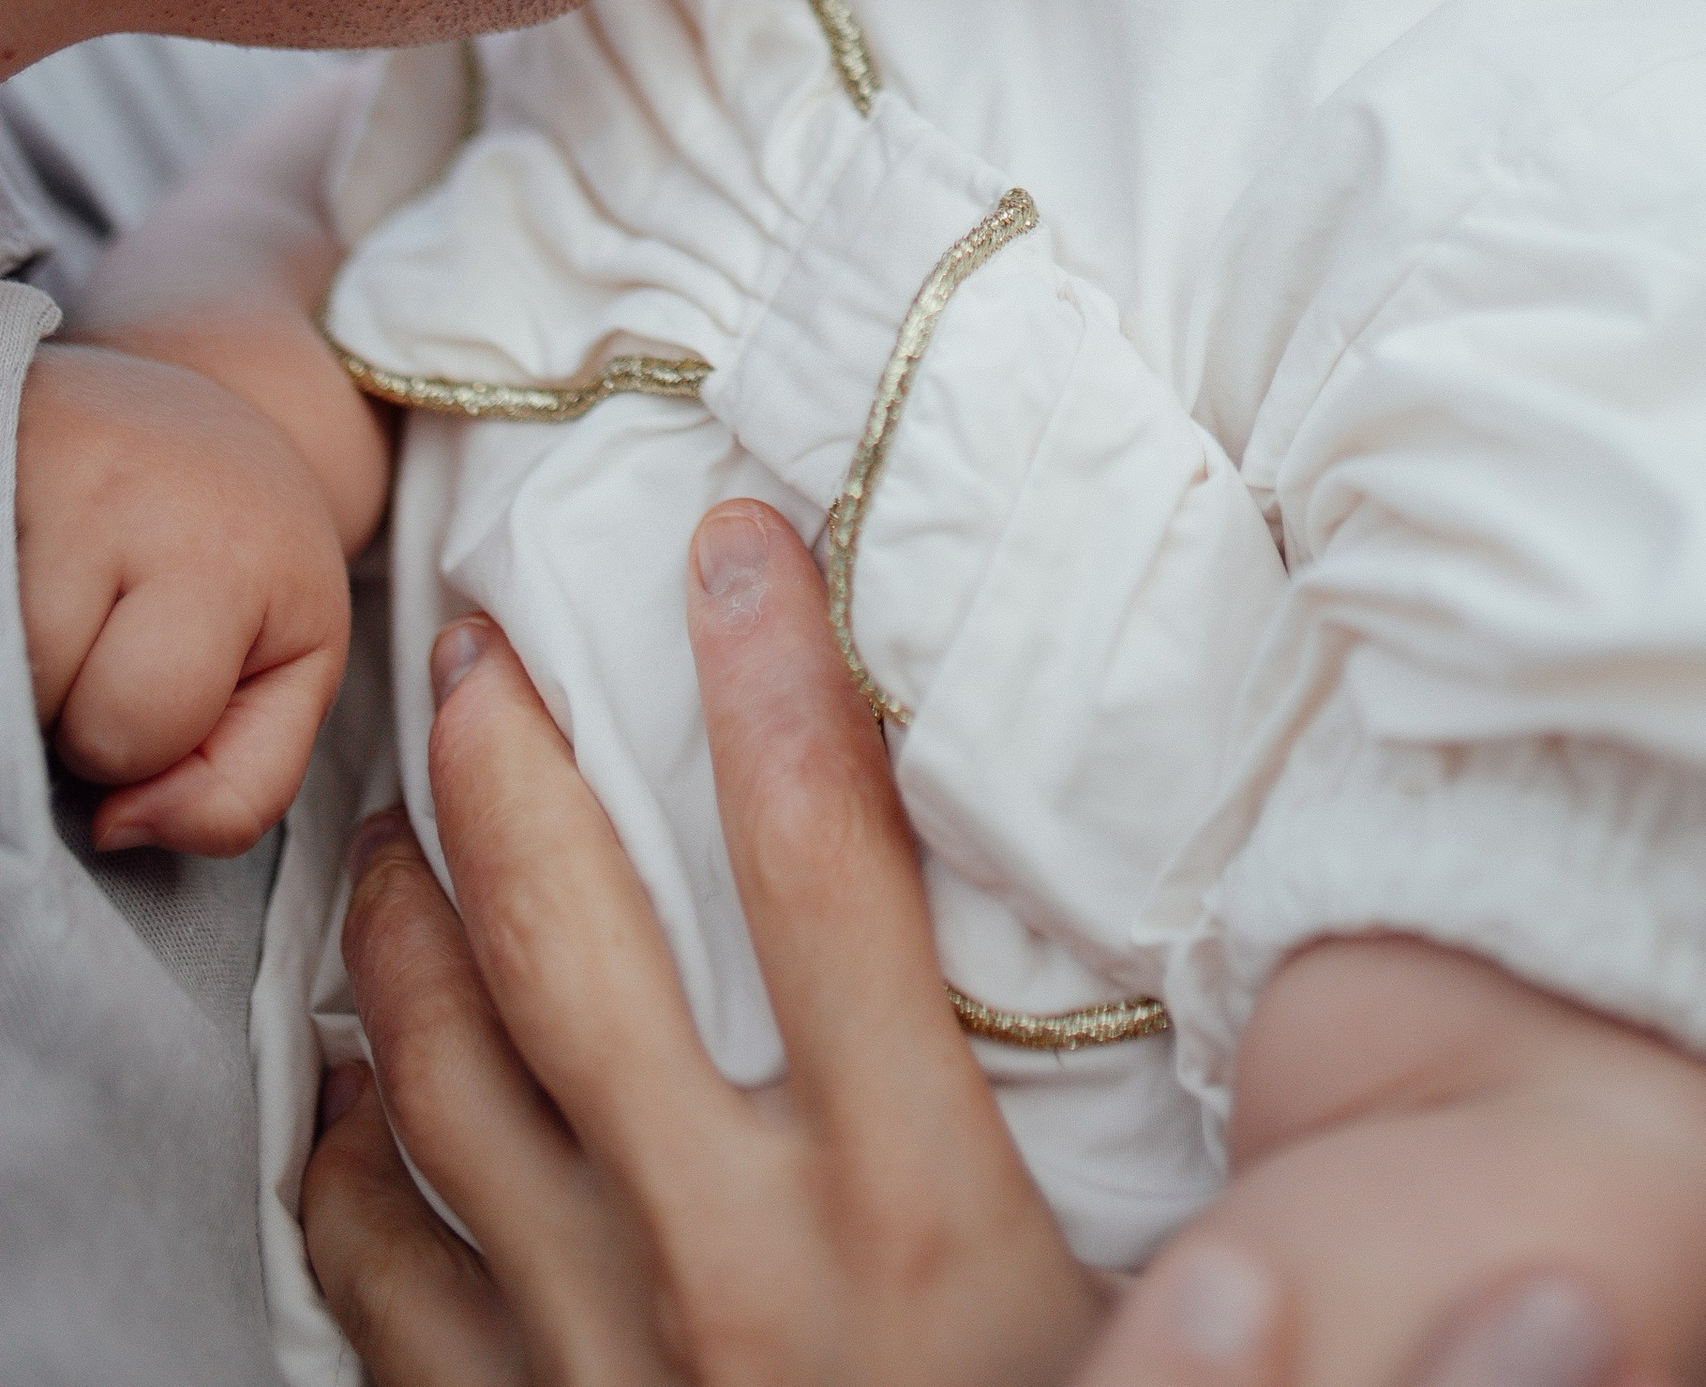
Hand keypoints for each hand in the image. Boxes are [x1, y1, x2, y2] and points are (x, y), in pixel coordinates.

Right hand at [16, 339, 349, 853]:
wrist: (195, 395)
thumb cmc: (241, 550)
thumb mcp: (293, 666)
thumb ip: (244, 785)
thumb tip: (120, 828)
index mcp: (233, 556)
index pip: (141, 730)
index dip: (152, 735)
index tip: (173, 667)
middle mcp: (135, 499)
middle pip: (60, 710)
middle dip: (80, 709)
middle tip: (112, 632)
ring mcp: (42, 474)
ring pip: (7, 674)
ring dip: (29, 672)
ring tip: (69, 602)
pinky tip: (28, 577)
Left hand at [303, 501, 1676, 1386]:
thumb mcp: (1146, 1311)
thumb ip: (1137, 1134)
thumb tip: (1226, 954)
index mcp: (914, 1210)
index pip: (822, 875)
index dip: (771, 682)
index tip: (740, 539)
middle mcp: (730, 1263)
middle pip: (575, 951)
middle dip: (518, 762)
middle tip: (486, 628)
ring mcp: (593, 1356)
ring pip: (443, 1081)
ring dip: (405, 915)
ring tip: (403, 798)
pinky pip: (379, 1272)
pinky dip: (340, 1146)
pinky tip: (339, 1066)